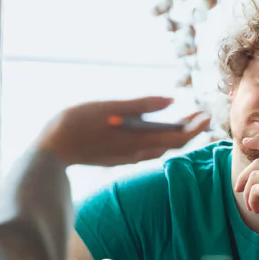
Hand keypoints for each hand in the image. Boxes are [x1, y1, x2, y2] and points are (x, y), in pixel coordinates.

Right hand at [38, 97, 209, 165]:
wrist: (52, 150)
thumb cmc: (78, 123)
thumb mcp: (111, 108)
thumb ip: (142, 105)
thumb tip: (171, 101)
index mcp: (139, 141)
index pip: (178, 138)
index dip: (196, 128)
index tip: (207, 114)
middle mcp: (137, 153)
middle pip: (172, 144)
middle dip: (189, 130)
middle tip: (200, 115)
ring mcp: (126, 158)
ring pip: (159, 148)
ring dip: (175, 135)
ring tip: (184, 120)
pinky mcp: (117, 158)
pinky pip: (147, 150)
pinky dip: (159, 139)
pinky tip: (155, 130)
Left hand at [234, 137, 258, 242]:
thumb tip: (257, 176)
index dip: (258, 142)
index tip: (245, 141)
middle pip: (257, 163)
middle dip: (244, 176)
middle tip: (238, 189)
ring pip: (253, 177)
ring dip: (248, 193)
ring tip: (251, 205)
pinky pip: (254, 190)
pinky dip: (251, 200)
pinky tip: (256, 210)